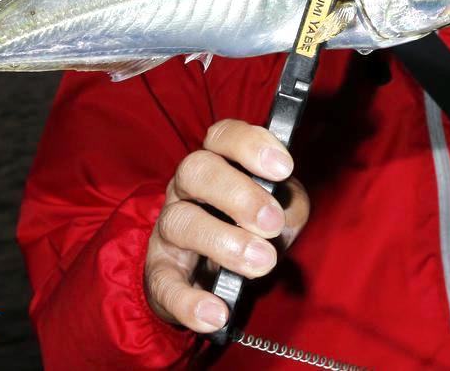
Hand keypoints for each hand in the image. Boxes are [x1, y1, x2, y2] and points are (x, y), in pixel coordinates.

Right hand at [144, 119, 309, 332]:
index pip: (223, 136)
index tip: (283, 167)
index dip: (250, 145)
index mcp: (218, 163)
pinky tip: (217, 313)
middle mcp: (186, 189)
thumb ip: (289, 204)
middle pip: (197, 170)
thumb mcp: (278, 211)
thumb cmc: (249, 230)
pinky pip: (166, 284)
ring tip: (262, 261)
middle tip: (271, 220)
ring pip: (181, 221)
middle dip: (237, 193)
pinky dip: (190, 301)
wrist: (211, 279)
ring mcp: (169, 229)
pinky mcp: (160, 273)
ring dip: (224, 241)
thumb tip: (287, 207)